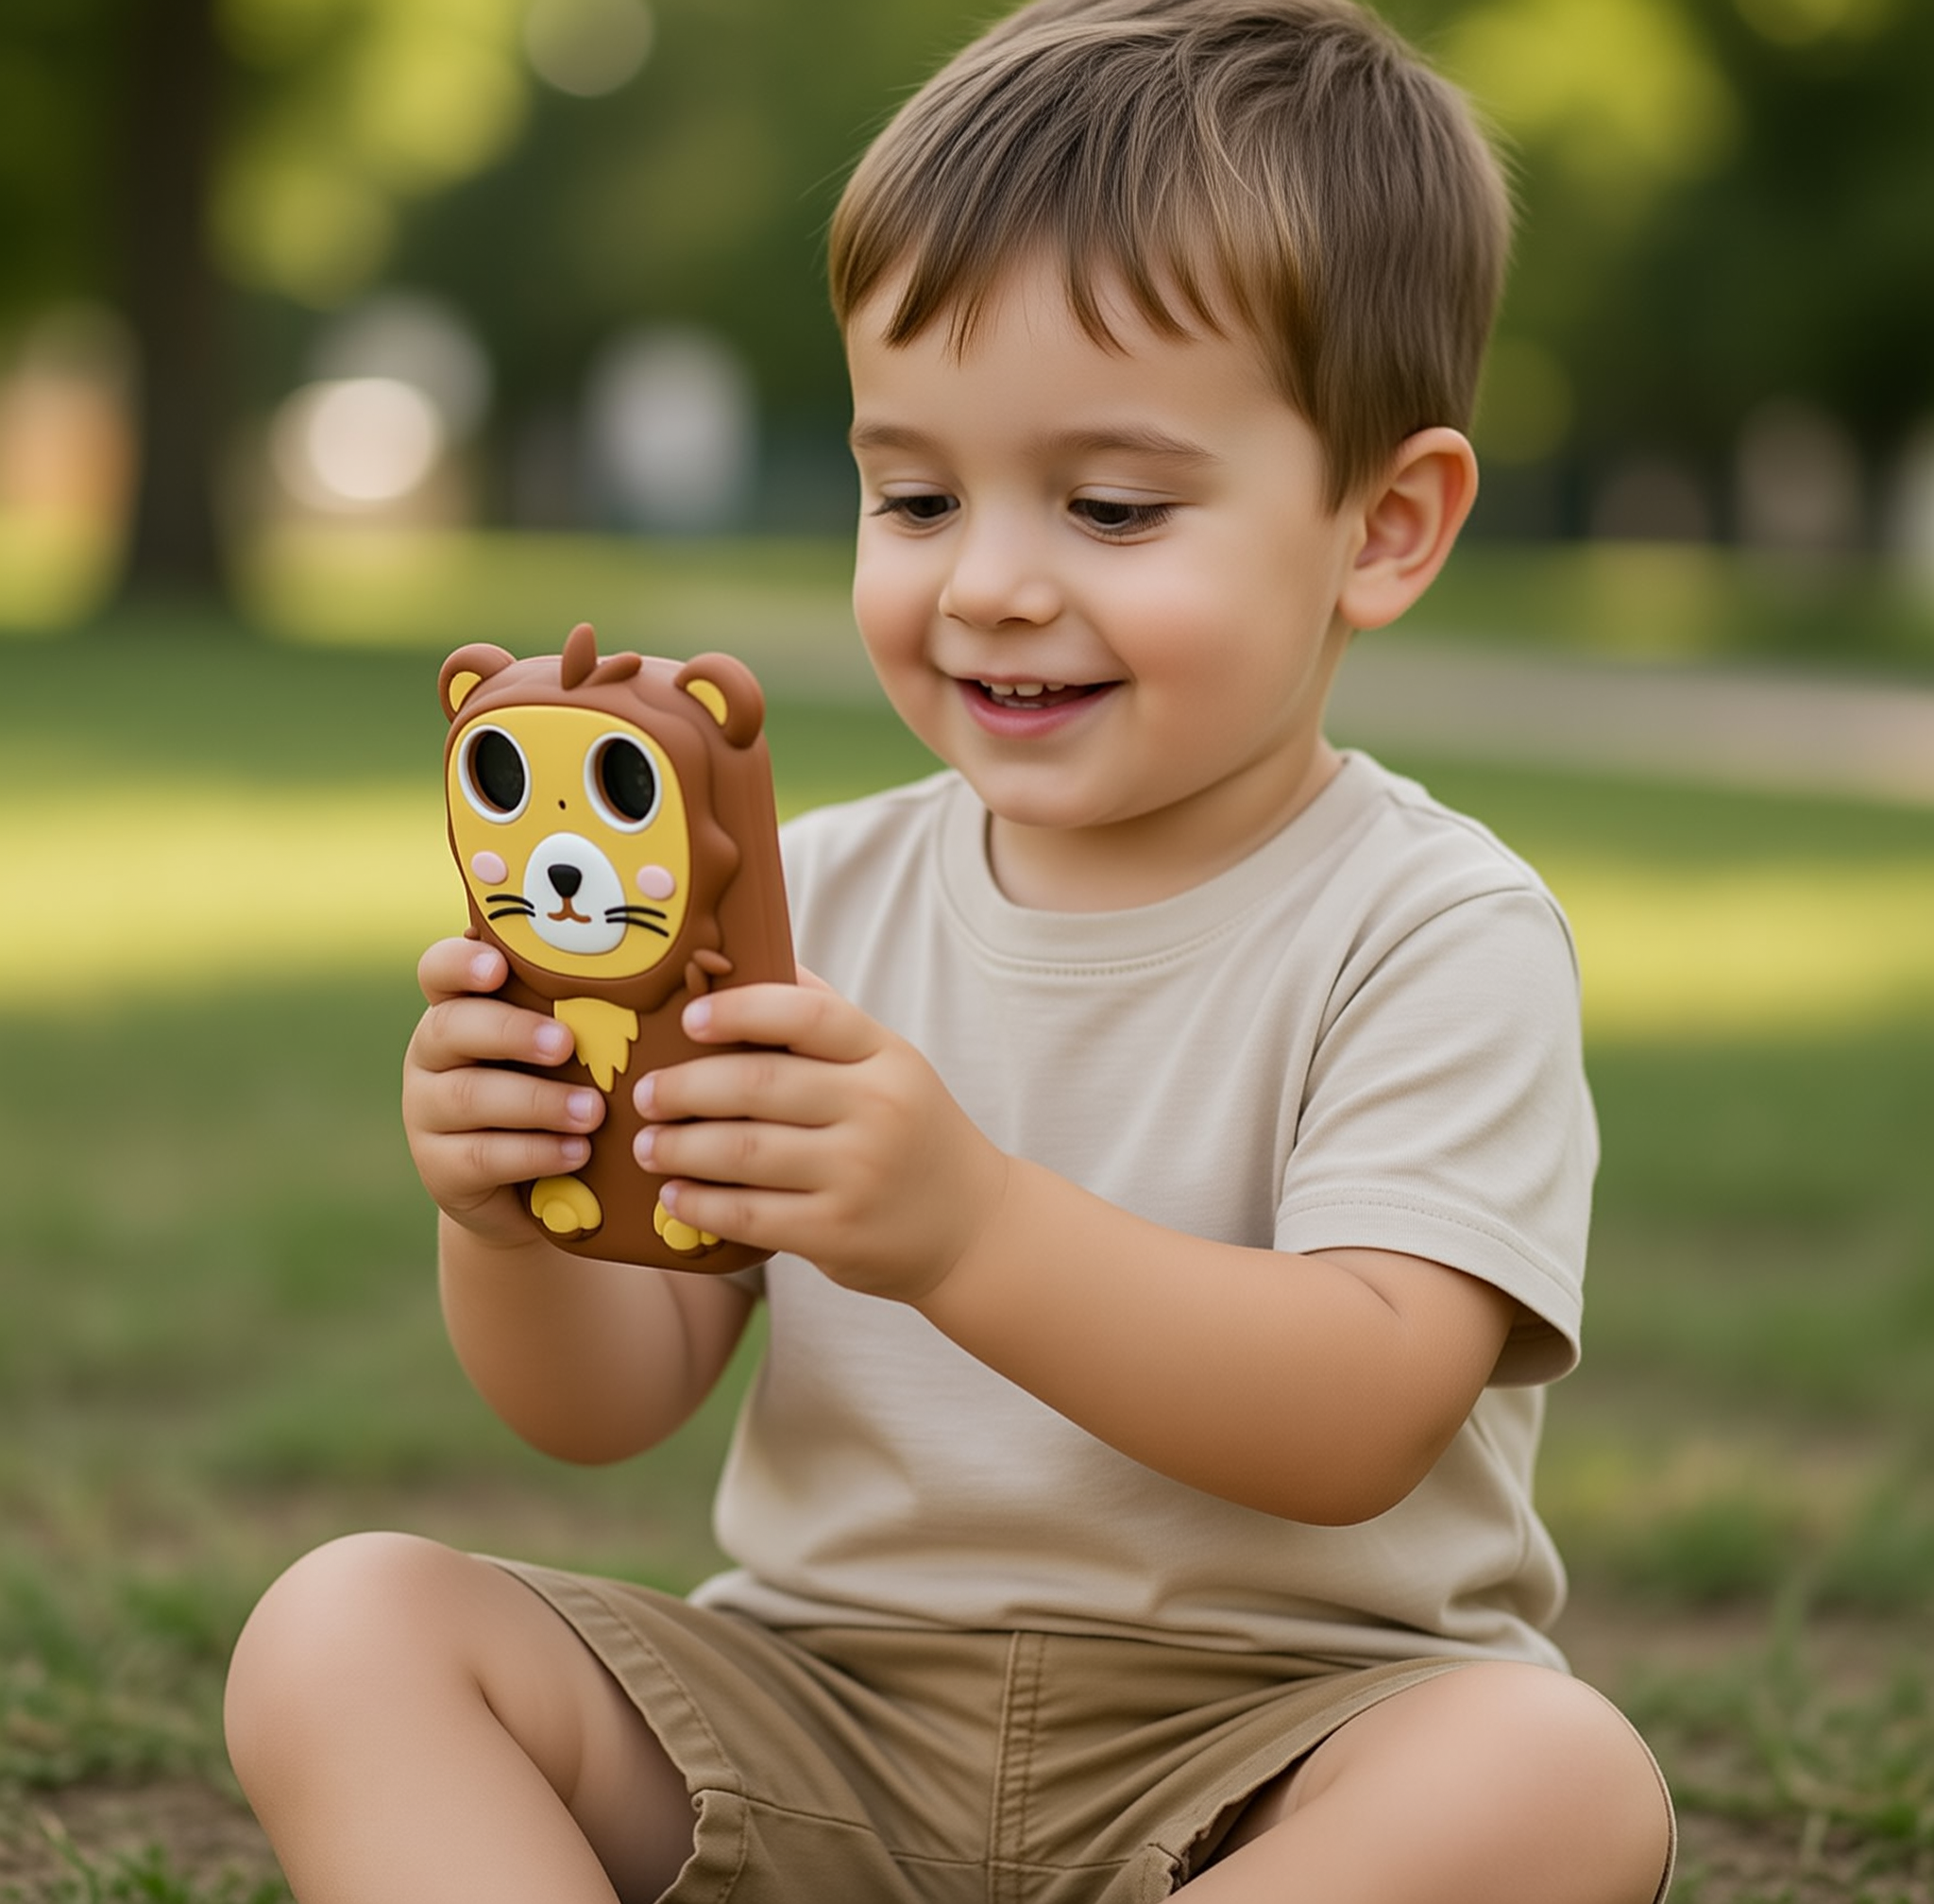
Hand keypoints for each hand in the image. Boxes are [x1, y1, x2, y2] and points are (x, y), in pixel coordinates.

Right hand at [401, 937, 604, 1246]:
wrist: (526, 1189)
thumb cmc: (554, 1095)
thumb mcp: (562, 1055)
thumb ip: (577, 1018)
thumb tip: (646, 989)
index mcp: (461, 1011)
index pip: (439, 971)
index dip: (461, 964)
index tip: (497, 966)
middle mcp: (432, 1056)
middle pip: (451, 1028)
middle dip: (512, 1032)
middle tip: (567, 1044)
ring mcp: (426, 1113)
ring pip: (469, 1096)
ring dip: (538, 1101)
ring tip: (593, 1112)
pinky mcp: (438, 1168)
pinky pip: (480, 1156)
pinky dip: (535, 1152)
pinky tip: (577, 1152)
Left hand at [631, 975, 1010, 1301]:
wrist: (973, 1227)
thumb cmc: (911, 1132)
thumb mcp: (889, 1064)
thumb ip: (824, 1017)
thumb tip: (747, 958)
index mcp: (886, 1055)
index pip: (807, 1015)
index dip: (739, 1011)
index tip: (688, 1020)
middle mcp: (877, 1109)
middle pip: (760, 1085)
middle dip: (685, 1088)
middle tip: (645, 1094)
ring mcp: (859, 1174)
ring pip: (744, 1152)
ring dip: (680, 1147)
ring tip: (648, 1145)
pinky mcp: (838, 1233)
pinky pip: (750, 1215)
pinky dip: (701, 1204)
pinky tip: (675, 1196)